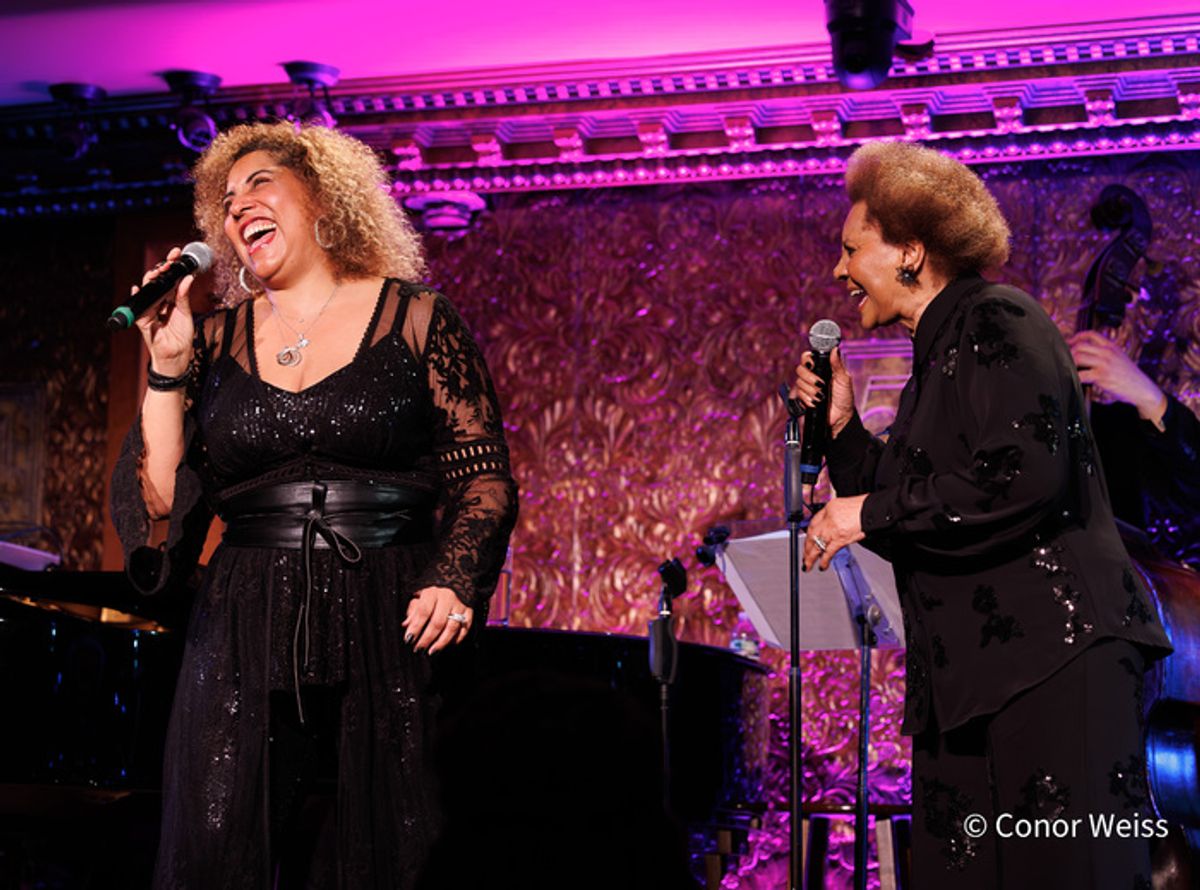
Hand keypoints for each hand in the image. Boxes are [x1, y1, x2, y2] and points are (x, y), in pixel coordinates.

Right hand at [134, 246, 195, 376]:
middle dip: (162, 269)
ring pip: (148, 291)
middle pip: (158, 282)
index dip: (172, 266)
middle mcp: (159, 302)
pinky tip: (137, 288)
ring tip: (158, 272)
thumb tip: (187, 279)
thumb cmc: (182, 337)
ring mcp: (150, 310)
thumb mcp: (186, 314)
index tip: (177, 253)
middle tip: (168, 262)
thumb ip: (183, 297)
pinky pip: (139, 308)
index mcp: (170, 299)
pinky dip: (138, 297)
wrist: (177, 357)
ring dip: (151, 280)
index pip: (170, 279)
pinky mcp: (143, 321)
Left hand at [403, 586, 473, 653]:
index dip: (415, 627)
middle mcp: (447, 598)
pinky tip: (449, 645)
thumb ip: (413, 611)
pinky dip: (457, 639)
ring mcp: (460, 605)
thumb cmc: (433, 594)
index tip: (409, 639)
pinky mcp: (469, 611)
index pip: (423, 612)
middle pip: (438, 622)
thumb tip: (406, 626)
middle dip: (427, 638)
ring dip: (441, 643)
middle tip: (419, 649)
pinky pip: (465, 628)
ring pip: (452, 628)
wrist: (455, 581)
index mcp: (432, 593)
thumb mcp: (419, 597)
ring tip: (432, 652)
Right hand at [789, 347, 855, 436]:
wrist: (841, 417)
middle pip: (800, 369)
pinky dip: (808, 399)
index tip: (813, 364)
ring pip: (798, 383)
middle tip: (821, 384)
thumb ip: (837, 364)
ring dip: (811, 391)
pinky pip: (798, 395)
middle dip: (810, 378)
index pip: (807, 357)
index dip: (807, 359)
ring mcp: (806, 387)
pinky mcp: (802, 398)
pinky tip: (817, 402)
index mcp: (821, 368)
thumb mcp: (844, 379)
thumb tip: (834, 349)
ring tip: (822, 396)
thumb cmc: (845, 397)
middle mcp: (812, 376)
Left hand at [803, 494, 866, 571]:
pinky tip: (822, 566)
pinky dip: (824, 560)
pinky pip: (828, 552)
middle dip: (806, 547)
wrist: (871, 510)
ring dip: (810, 557)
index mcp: (828, 508)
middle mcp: (828, 519)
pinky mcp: (839, 539)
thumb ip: (834, 514)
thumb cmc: (861, 507)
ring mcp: (832, 529)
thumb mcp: (842, 505)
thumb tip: (830, 524)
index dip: (810, 532)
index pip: (814, 521)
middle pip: (811, 535)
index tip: (807, 539)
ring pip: (816, 545)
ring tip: (808, 565)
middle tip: (804, 555)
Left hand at [1068, 331, 1165, 423]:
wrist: (1142, 388)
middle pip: (1080, 345)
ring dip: (1068, 362)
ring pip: (1077, 357)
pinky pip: (1081, 374)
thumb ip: (1106, 353)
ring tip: (1066, 367)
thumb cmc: (1130, 376)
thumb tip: (1088, 354)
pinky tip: (1071, 378)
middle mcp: (1107, 352)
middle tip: (1064, 358)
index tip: (1069, 342)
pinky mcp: (1101, 376)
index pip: (1091, 334)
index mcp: (1112, 346)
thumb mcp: (1120, 358)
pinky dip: (1072, 376)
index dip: (1077, 336)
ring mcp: (1104, 363)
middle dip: (1069, 351)